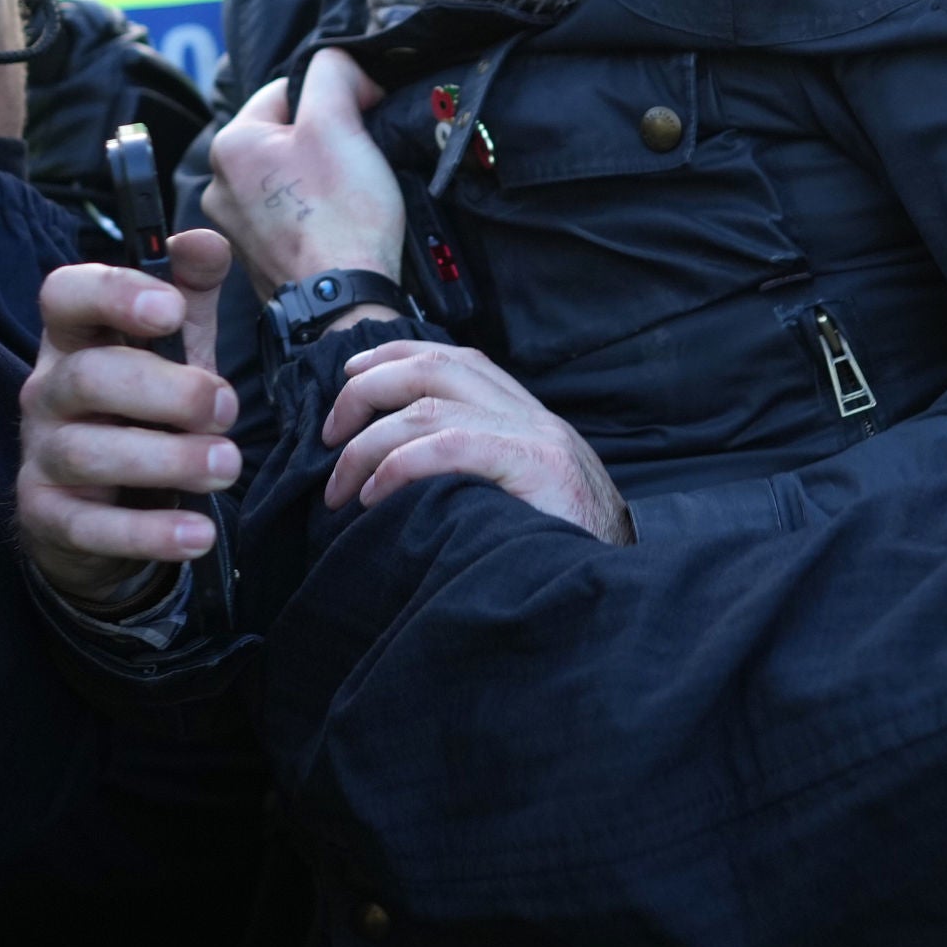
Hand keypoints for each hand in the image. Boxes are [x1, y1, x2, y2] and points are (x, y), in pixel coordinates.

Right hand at [18, 234, 240, 609]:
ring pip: (87, 452)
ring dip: (167, 459)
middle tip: (228, 407)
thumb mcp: (173, 347)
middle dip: (165, 391)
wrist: (106, 509)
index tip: (170, 309)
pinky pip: (89, 527)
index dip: (113, 293)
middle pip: (87, 376)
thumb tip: (207, 243)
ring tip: (228, 466)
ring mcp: (41, 456)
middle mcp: (47, 390)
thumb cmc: (143, 411)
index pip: (65, 294)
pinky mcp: (47, 516)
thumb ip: (190, 292)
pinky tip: (199, 534)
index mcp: (76, 338)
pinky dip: (147, 533)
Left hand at [204, 48, 404, 298]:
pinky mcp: (258, 256)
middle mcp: (220, 184)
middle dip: (325, 137)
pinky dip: (315, 210)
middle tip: (358, 159)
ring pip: (289, 174)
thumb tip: (341, 62)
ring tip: (351, 194)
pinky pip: (289, 213)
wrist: (344, 302)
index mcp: (230, 144)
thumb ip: (334, 71)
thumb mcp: (339, 121)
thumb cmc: (340, 214)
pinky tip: (339, 221)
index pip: (286, 89)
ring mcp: (237, 225)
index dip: (333, 95)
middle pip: (286, 132)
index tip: (363, 117)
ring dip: (322, 173)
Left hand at [322, 341, 629, 540]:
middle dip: (366, 390)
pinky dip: (399, 466)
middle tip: (329, 437)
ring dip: (368, 443)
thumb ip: (472, 474)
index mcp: (526, 418)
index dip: (394, 358)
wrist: (617, 588)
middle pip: (434, 365)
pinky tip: (375, 497)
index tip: (349, 381)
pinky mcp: (535, 466)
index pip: (454, 359)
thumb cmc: (558, 556)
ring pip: (430, 406)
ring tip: (340, 489)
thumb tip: (390, 474)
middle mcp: (531, 417)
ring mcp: (536, 438)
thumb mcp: (514, 503)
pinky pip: (450, 445)